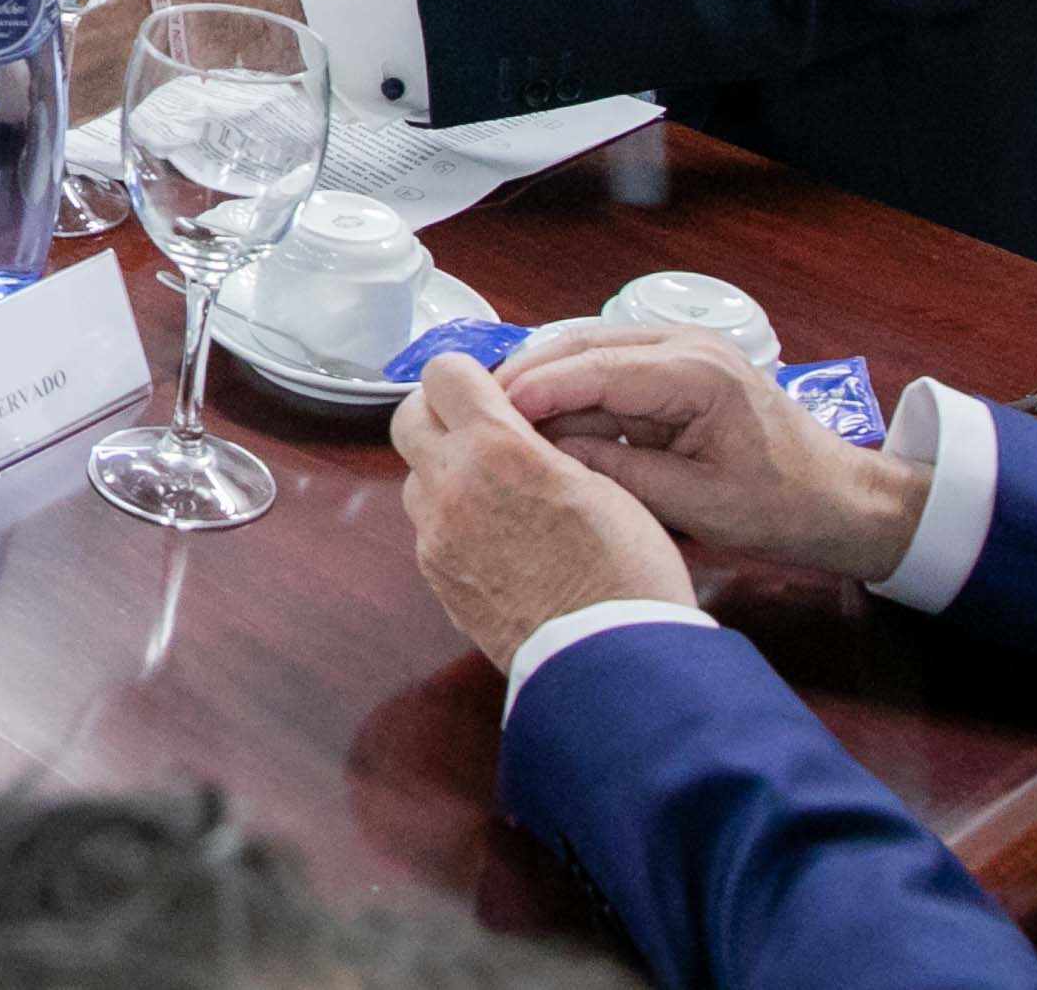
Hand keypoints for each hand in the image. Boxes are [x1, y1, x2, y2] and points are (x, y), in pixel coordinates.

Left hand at [394, 354, 695, 672]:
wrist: (613, 662)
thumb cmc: (627, 569)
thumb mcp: (601, 482)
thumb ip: (541, 446)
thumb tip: (514, 431)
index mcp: (498, 449)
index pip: (444, 373)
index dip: (467, 376)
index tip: (492, 391)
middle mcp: (451, 486)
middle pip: (409, 419)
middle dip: (440, 417)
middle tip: (482, 432)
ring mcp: (436, 537)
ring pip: (414, 478)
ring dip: (444, 473)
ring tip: (497, 494)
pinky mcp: (436, 580)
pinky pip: (428, 530)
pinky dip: (452, 522)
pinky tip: (498, 542)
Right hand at [498, 324, 930, 581]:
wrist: (843, 500)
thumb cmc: (780, 507)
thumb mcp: (698, 504)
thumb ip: (620, 472)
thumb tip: (547, 452)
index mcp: (697, 374)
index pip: (596, 369)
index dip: (536, 389)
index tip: (487, 412)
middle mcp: (684, 344)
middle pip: (582, 344)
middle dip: (526, 374)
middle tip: (474, 409)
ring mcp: (680, 347)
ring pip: (588, 347)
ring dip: (542, 376)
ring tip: (494, 412)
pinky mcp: (675, 364)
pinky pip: (607, 364)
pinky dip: (569, 384)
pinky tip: (538, 412)